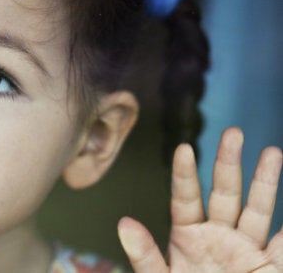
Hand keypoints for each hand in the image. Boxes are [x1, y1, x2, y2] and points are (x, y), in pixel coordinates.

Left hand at [118, 127, 282, 271]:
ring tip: (271, 151)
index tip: (183, 148)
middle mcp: (218, 238)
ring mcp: (247, 250)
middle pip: (224, 195)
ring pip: (258, 210)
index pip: (185, 199)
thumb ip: (145, 256)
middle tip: (233, 132)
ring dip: (266, 182)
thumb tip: (124, 223)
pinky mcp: (270, 267)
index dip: (184, 175)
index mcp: (188, 239)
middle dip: (228, 164)